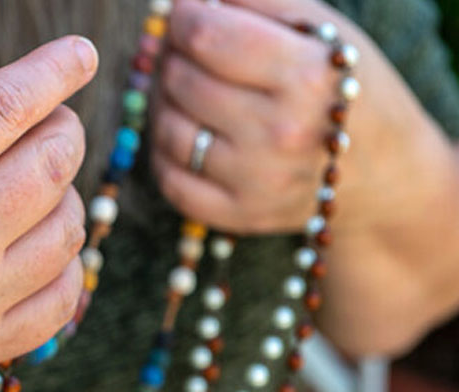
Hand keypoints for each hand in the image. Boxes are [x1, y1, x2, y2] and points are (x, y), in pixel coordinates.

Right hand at [0, 26, 98, 391]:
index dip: (53, 71)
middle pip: (51, 163)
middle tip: (36, 123)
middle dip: (58, 126)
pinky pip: (62, 299)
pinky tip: (25, 247)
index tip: (81, 54)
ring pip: (67, 229)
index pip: (3, 109)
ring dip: (58, 194)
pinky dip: (61, 263)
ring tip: (18, 188)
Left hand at [151, 0, 449, 236]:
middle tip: (189, 54)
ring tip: (186, 91)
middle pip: (181, 80)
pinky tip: (186, 133)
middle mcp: (280, 133)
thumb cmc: (344, 87)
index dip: (182, 18)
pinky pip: (169, 180)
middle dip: (174, 57)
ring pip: (167, 129)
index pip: (205, 37)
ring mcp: (257, 181)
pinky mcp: (239, 215)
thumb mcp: (323, 30)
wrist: (381, 170)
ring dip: (165, 103)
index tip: (186, 14)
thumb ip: (258, 2)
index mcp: (304, 76)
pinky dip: (165, 153)